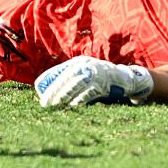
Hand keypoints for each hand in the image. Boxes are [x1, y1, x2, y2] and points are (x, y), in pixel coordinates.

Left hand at [35, 56, 152, 107]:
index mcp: (80, 61)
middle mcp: (89, 64)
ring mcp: (98, 73)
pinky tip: (72, 106)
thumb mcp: (85, 74)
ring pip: (78, 83)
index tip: (41, 95)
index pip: (62, 70)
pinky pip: (90, 91)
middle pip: (68, 76)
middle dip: (56, 90)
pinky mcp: (106, 83)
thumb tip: (49, 93)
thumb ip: (71, 79)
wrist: (126, 79)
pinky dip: (81, 99)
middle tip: (46, 103)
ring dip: (65, 95)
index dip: (50, 82)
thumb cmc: (100, 79)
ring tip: (56, 105)